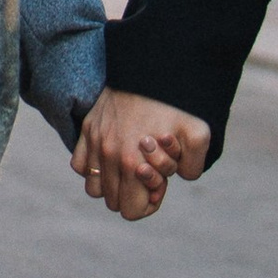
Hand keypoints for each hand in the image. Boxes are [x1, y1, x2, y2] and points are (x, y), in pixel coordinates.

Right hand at [72, 86, 210, 218]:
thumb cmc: (176, 102)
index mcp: (133, 164)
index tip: (158, 185)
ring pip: (94, 188)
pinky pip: (79, 165)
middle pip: (113, 202)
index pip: (131, 211)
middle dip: (133, 193)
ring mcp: (94, 142)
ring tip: (130, 165)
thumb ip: (193, 167)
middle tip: (148, 172)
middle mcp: (108, 156)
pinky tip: (111, 156)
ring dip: (112, 183)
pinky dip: (93, 166)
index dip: (148, 203)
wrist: (151, 65)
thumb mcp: (198, 134)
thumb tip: (177, 178)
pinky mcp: (87, 128)